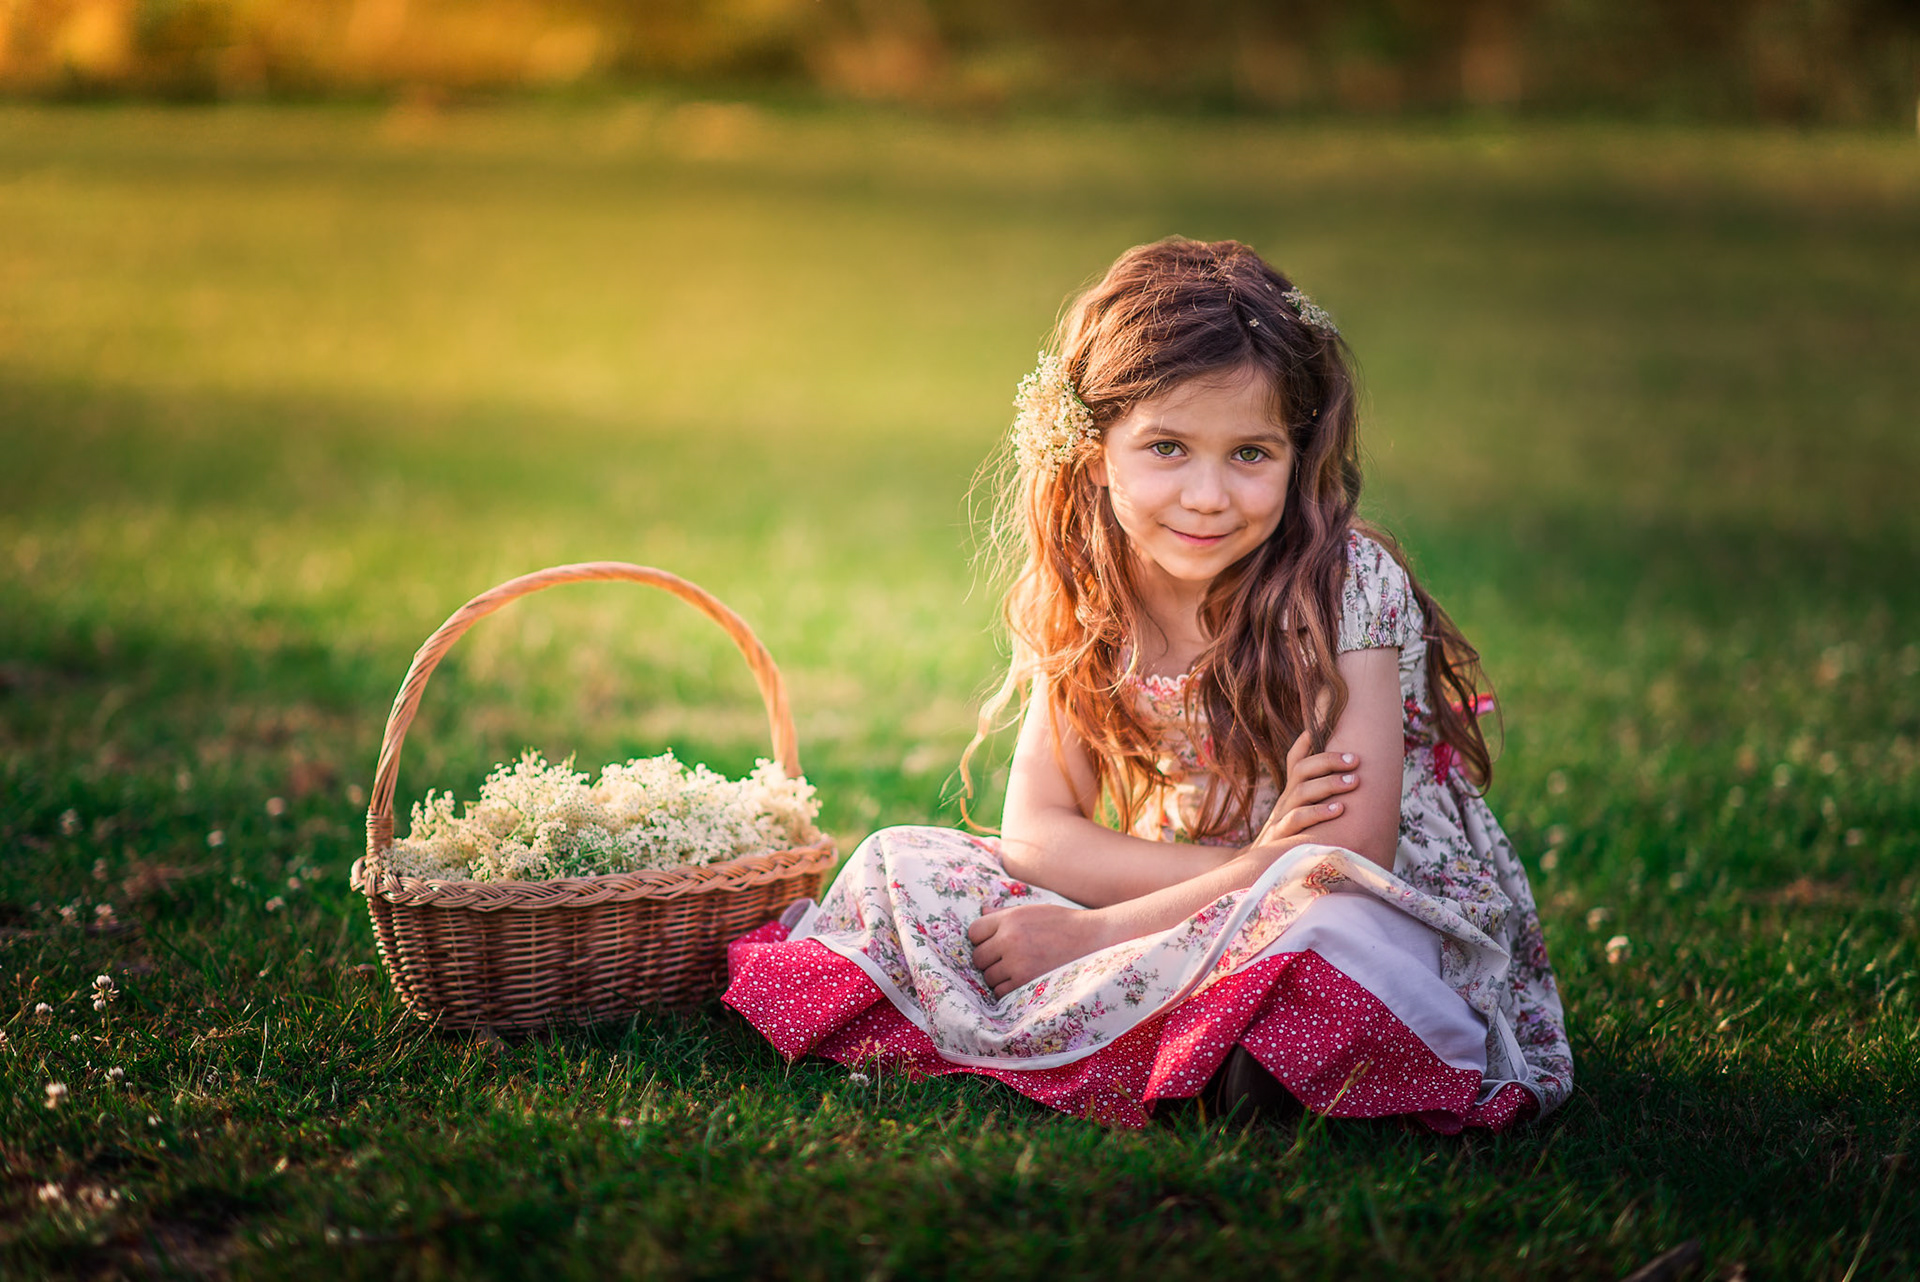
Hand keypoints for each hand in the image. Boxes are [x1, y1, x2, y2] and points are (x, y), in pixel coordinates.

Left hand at [967, 903, 1116, 999]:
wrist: (1093, 940)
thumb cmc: (1063, 924)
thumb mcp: (1033, 911)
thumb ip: (1004, 913)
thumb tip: (981, 912)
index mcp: (1010, 919)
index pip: (974, 931)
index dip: (981, 939)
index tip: (992, 944)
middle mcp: (1009, 939)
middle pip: (978, 957)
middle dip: (988, 960)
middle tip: (1004, 960)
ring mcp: (1017, 963)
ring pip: (988, 977)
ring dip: (998, 977)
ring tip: (1016, 971)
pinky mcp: (1026, 982)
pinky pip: (1001, 992)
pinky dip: (1007, 990)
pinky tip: (1020, 982)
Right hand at [1253, 731, 1361, 846]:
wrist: (1260, 871)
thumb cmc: (1291, 841)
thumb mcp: (1299, 815)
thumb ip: (1316, 797)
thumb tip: (1340, 777)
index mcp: (1291, 793)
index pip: (1296, 761)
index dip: (1306, 743)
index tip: (1323, 728)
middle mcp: (1285, 800)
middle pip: (1302, 770)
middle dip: (1329, 761)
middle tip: (1355, 760)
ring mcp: (1281, 817)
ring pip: (1302, 791)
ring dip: (1329, 784)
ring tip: (1354, 781)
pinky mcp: (1281, 837)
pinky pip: (1297, 820)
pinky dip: (1318, 812)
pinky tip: (1338, 810)